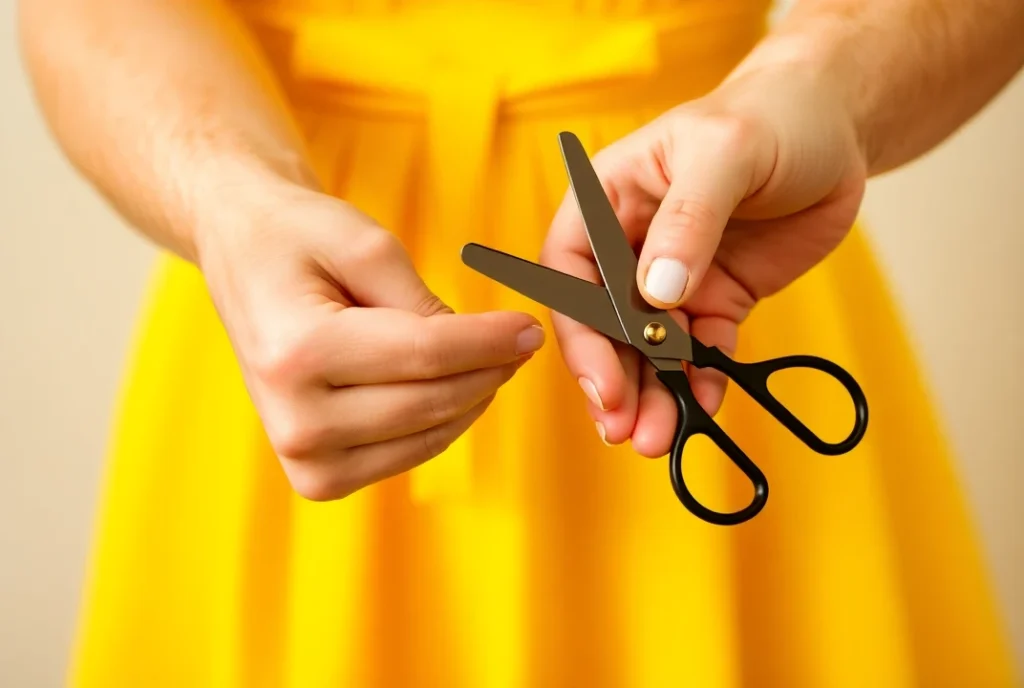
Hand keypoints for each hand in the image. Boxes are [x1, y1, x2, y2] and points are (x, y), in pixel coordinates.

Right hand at [197, 183, 544, 499]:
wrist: (241, 258)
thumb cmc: (298, 239)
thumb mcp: (364, 244)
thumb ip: (422, 301)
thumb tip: (480, 350)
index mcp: (295, 352)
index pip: (425, 355)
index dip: (490, 342)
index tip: (531, 328)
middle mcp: (293, 418)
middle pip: (430, 402)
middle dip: (489, 370)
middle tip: (521, 341)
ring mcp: (301, 456)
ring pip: (426, 437)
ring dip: (470, 400)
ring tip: (487, 359)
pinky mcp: (316, 477)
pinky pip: (405, 456)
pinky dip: (439, 425)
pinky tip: (449, 389)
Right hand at [542, 64, 865, 456]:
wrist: (834, 128)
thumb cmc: (768, 118)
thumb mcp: (724, 153)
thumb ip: (688, 219)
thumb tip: (656, 292)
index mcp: (608, 201)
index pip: (571, 273)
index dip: (580, 332)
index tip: (602, 381)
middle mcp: (630, 246)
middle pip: (604, 325)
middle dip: (612, 380)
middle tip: (625, 430)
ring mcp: (674, 279)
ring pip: (649, 350)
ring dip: (651, 394)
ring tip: (656, 439)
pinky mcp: (717, 300)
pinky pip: (703, 352)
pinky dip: (701, 383)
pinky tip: (703, 408)